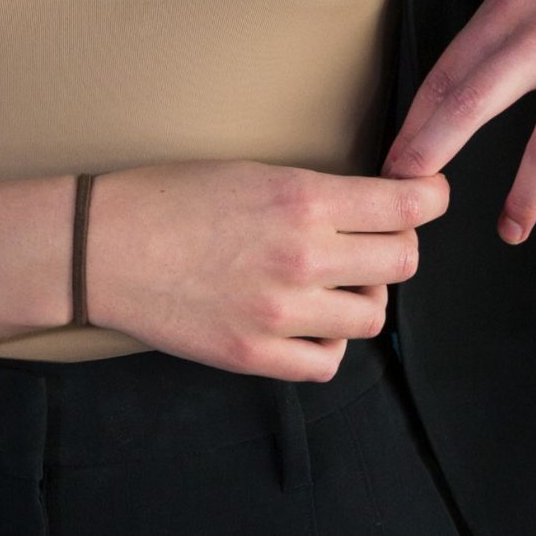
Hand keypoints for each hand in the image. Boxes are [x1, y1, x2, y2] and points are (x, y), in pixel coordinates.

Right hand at [86, 160, 449, 380]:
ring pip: (371, 316)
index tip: (431, 197)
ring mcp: (281, 312)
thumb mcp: (254, 172)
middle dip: (398, 247)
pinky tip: (309, 323)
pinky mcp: (256, 355)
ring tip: (335, 284)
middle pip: (402, 261)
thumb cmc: (170, 197)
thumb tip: (372, 209)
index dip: (430, 199)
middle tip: (377, 241)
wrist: (104, 246)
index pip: (405, 205)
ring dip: (363, 297)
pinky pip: (328, 363)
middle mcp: (302, 256)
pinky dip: (329, 344)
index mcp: (303, 198)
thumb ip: (317, 194)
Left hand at [382, 0, 535, 241]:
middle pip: (475, 101)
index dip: (417, 120)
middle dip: (434, 153)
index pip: (448, 71)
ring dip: (526, 192)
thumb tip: (472, 69)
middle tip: (410, 197)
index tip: (394, 158)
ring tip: (509, 229)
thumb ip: (508, 19)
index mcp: (514, 1)